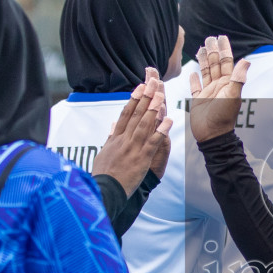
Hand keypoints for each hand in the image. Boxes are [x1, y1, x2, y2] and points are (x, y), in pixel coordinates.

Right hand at [92, 69, 171, 194]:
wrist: (104, 190)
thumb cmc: (103, 174)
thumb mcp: (104, 153)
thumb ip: (110, 138)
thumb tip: (113, 125)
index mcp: (115, 138)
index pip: (126, 114)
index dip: (134, 99)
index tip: (140, 87)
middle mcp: (123, 139)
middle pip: (136, 114)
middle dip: (145, 97)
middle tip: (152, 82)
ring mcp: (132, 148)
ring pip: (144, 124)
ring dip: (153, 109)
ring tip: (161, 95)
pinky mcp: (141, 158)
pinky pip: (153, 142)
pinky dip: (161, 130)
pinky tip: (169, 120)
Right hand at [187, 36, 249, 142]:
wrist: (212, 135)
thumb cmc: (223, 117)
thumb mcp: (233, 96)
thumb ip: (238, 78)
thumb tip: (246, 60)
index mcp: (227, 83)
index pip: (226, 61)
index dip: (224, 49)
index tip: (221, 37)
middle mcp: (218, 86)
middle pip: (215, 63)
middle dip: (213, 50)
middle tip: (210, 38)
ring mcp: (208, 93)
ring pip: (205, 72)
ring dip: (204, 60)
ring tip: (201, 48)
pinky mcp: (198, 100)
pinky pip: (195, 87)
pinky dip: (194, 80)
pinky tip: (192, 72)